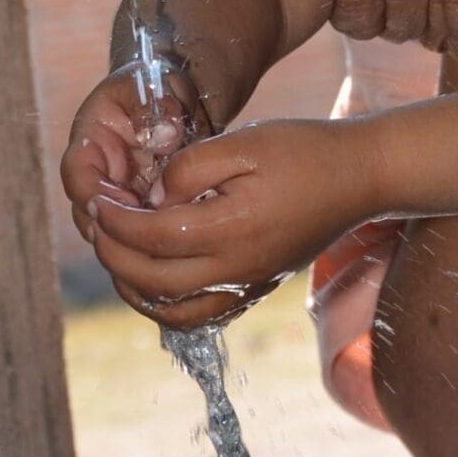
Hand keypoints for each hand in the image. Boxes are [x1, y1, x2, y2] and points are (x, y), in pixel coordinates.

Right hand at [61, 63, 200, 239]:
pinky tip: (179, 248)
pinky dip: (154, 246)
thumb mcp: (157, 85)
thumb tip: (165, 137)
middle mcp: (97, 176)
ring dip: (136, 242)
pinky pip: (139, 239)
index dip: (94, 193)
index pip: (76, 174)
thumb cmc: (159, 85)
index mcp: (90, 142)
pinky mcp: (141, 212)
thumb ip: (158, 106)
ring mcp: (117, 197)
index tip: (126, 202)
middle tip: (150, 232)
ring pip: (114, 234)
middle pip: (89, 216)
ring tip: (167, 243)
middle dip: (116, 229)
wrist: (177, 99)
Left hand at [87, 120, 371, 328]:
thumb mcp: (243, 141)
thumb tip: (152, 199)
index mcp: (232, 229)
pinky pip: (199, 315)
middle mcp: (238, 268)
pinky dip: (164, 304)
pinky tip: (151, 274)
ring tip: (116, 249)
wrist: (362, 177)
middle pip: (152, 280)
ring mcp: (248, 284)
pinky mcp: (256, 288)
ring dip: (132, 286)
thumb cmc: (305, 150)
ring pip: (170, 311)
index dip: (114, 218)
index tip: (96, 195)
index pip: (152, 236)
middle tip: (96, 219)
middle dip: (112, 251)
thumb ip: (189, 169)